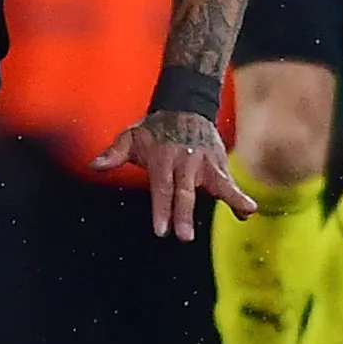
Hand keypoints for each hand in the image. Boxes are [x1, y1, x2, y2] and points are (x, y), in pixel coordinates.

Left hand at [89, 110, 254, 240]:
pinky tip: (248, 212)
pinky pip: (230, 182)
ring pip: (218, 183)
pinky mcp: (220, 164)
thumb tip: (94, 166)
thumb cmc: (155, 129)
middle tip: (184, 236)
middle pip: (185, 192)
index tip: (161, 231)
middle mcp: (185, 162)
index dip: (161, 210)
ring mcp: (206, 163)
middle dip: (184, 214)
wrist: (185, 107)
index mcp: (162, 159)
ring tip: (244, 211)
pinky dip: (239, 196)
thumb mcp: (131, 137)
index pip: (161, 189)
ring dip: (230, 198)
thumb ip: (114, 154)